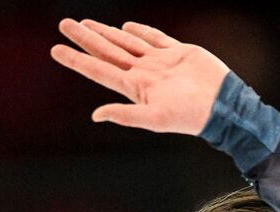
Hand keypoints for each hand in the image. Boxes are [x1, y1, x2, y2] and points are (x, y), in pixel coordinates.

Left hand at [50, 19, 229, 135]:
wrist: (224, 107)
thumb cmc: (191, 116)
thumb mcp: (155, 119)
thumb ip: (125, 115)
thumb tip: (95, 115)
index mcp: (135, 86)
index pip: (98, 69)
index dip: (76, 59)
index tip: (55, 49)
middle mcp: (143, 73)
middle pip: (107, 51)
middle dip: (85, 38)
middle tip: (64, 24)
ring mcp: (160, 62)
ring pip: (126, 43)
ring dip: (106, 33)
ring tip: (86, 24)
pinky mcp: (178, 53)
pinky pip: (154, 39)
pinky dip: (140, 32)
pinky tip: (126, 28)